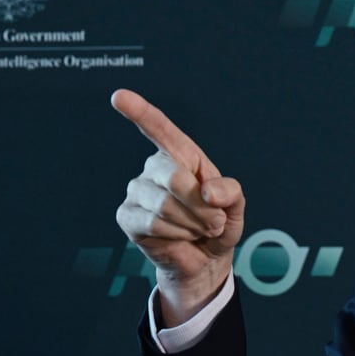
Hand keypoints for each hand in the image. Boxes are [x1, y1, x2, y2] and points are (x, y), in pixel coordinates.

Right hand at [113, 89, 245, 325]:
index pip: (159, 128)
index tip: (118, 96)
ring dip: (193, 223)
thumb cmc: (219, 224)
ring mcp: (138, 191)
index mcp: (181, 155)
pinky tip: (180, 236)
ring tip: (198, 229)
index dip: (140, 112)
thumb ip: (230, 192)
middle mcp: (154, 168)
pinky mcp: (127, 216)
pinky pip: (153, 223)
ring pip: (165, 204)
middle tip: (214, 221)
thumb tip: (206, 191)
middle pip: (174, 177)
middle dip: (203, 206)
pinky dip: (176, 233)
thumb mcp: (235, 206)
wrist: (206, 259)